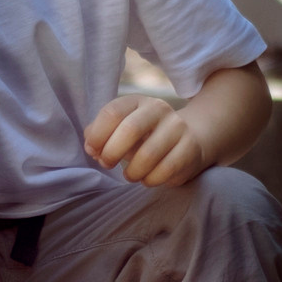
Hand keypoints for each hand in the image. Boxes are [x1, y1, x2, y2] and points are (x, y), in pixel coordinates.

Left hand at [85, 95, 210, 187]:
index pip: (112, 112)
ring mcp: (177, 127)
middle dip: (112, 153)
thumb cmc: (145, 137)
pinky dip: (150, 180)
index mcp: (136, 101)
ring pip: (148, 154)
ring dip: (132, 172)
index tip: (93, 151)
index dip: (97, 136)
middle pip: (130, 129)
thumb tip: (91, 147)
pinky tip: (147, 178)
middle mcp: (158, 109)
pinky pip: (165, 170)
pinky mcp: (190, 148)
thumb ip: (99, 135)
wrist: (189, 139)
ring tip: (129, 175)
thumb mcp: (120, 129)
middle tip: (107, 164)